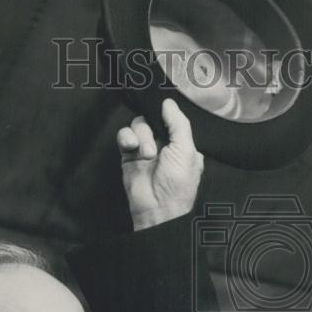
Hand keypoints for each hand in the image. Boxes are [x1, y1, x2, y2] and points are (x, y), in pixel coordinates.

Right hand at [117, 99, 203, 230]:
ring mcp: (145, 149)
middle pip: (152, 119)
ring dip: (141, 136)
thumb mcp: (186, 149)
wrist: (157, 208)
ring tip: (147, 154)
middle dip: (152, 128)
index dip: (166, 113)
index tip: (162, 109)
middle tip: (156, 145)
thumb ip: (178, 123)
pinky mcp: (129, 155)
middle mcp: (164, 144)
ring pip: (138, 125)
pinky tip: (132, 147)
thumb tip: (168, 103)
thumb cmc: (177, 184)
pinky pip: (125, 136)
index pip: (172, 118)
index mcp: (182, 143)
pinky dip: (127, 138)